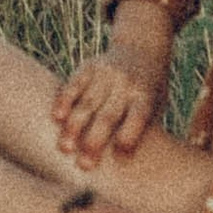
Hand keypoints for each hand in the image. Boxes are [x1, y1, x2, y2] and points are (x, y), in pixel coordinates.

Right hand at [51, 49, 162, 163]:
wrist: (142, 47)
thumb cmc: (149, 90)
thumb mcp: (156, 105)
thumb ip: (143, 128)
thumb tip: (125, 164)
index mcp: (146, 95)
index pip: (139, 116)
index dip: (129, 136)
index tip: (119, 157)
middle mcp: (126, 84)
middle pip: (108, 116)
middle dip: (94, 142)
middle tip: (83, 165)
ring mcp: (106, 74)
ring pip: (86, 103)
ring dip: (74, 128)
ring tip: (64, 149)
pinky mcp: (89, 66)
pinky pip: (73, 85)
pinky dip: (64, 101)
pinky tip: (56, 118)